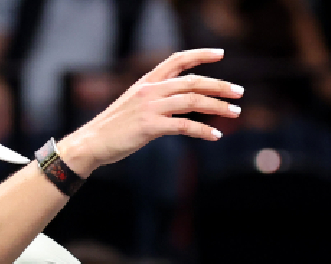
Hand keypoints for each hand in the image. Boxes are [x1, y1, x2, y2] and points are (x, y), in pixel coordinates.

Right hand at [56, 48, 240, 174]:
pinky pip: (184, 126)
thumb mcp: (133, 104)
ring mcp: (150, 108)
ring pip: (193, 102)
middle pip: (193, 82)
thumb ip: (156, 99)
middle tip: (239, 92)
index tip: (221, 54)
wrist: (91, 142)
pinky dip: (203, 131)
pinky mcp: (149, 127)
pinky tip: (215, 136)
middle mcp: (150, 91)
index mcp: (147, 82)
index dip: (201, 55)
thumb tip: (180, 101)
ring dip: (218, 107)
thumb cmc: (113, 127)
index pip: (177, 60)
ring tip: (235, 113)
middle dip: (220, 86)